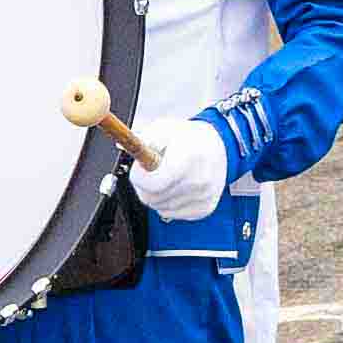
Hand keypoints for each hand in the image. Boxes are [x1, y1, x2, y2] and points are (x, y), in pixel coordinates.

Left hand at [134, 108, 240, 225]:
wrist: (219, 146)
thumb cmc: (190, 138)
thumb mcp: (164, 128)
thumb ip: (143, 139)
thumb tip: (122, 146)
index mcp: (188, 158)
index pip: (154, 183)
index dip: (139, 177)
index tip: (139, 169)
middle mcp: (198, 180)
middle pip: (152, 197)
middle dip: (144, 185)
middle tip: (151, 171)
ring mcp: (203, 197)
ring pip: (159, 207)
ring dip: (156, 194)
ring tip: (167, 177)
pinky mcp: (204, 209)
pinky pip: (171, 214)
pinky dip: (167, 203)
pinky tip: (176, 187)